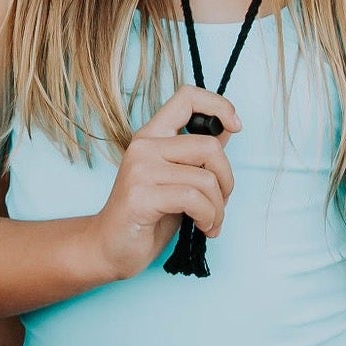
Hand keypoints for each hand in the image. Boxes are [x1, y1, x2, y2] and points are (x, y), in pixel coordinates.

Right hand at [88, 85, 239, 281]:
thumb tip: (227, 128)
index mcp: (152, 136)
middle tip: (221, 203)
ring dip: (218, 208)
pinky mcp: (142, 195)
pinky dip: (209, 217)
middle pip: (210, 146)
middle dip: (227, 180)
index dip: (219, 106)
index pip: (187, 97)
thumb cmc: (148, 215)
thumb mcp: (177, 179)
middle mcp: (144, 146)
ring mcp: (141, 169)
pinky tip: (204, 228)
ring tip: (211, 222)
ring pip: (206, 179)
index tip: (235, 126)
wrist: (110, 247)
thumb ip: (197, 155)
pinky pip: (194, 199)